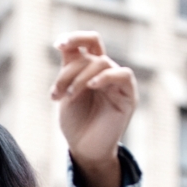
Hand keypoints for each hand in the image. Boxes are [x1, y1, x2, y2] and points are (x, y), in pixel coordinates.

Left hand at [49, 31, 135, 186]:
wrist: (85, 149)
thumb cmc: (75, 123)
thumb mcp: (65, 92)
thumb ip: (67, 69)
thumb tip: (63, 45)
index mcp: (89, 68)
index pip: (88, 42)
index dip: (75, 37)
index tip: (58, 45)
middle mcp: (104, 72)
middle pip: (92, 51)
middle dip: (70, 68)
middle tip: (57, 92)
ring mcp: (117, 82)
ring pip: (102, 62)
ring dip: (81, 77)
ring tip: (69, 96)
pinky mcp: (128, 95)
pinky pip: (123, 75)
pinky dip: (106, 76)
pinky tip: (93, 86)